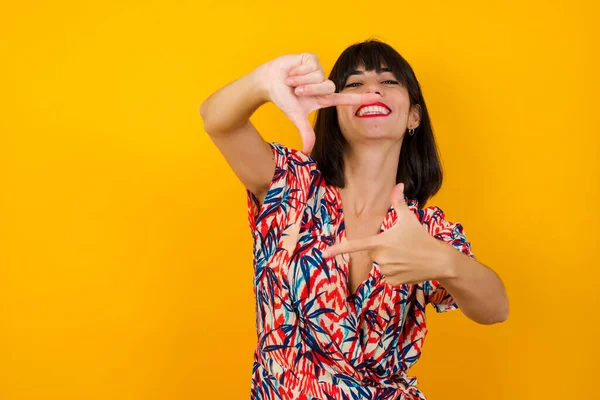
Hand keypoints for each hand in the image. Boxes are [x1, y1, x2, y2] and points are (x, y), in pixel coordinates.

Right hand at [256, 53, 380, 152]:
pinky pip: (311, 65)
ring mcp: (319, 71)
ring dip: (301, 80)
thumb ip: (305, 132)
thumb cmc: (283, 99)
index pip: (346, 99)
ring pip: (319, 76)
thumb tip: (307, 151)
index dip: (361, 98)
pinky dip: (298, 70)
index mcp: (323, 97)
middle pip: (328, 86)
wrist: (268, 82)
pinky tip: (292, 71)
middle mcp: (323, 83)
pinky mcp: (311, 59)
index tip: (378, 97)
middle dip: (309, 89)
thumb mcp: (295, 116)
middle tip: (296, 90)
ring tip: (291, 80)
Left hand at [322, 183, 452, 284]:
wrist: (439, 261)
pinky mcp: (393, 282)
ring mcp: (386, 272)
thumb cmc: (422, 238)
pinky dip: (396, 272)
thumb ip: (399, 203)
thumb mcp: (409, 219)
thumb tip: (398, 185)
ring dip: (390, 261)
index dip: (338, 249)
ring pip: (381, 266)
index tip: (324, 253)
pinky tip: (408, 267)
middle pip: (374, 253)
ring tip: (406, 257)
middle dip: (384, 250)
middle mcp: (380, 258)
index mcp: (380, 242)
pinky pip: (388, 276)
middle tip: (401, 247)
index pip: (355, 245)